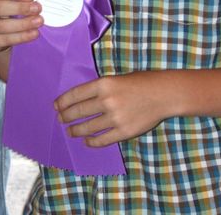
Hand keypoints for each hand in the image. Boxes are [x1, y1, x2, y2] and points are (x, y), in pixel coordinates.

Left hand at [55, 71, 172, 146]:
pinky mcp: (123, 131)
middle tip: (61, 120)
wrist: (163, 93)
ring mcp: (115, 118)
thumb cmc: (141, 82)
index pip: (75, 94)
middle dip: (66, 117)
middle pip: (78, 112)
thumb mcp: (117, 78)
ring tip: (71, 131)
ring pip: (87, 128)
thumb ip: (100, 88)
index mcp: (104, 84)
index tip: (56, 107)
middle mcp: (106, 100)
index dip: (63, 102)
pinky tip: (87, 141)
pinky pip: (102, 140)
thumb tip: (81, 100)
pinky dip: (91, 142)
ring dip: (76, 130)